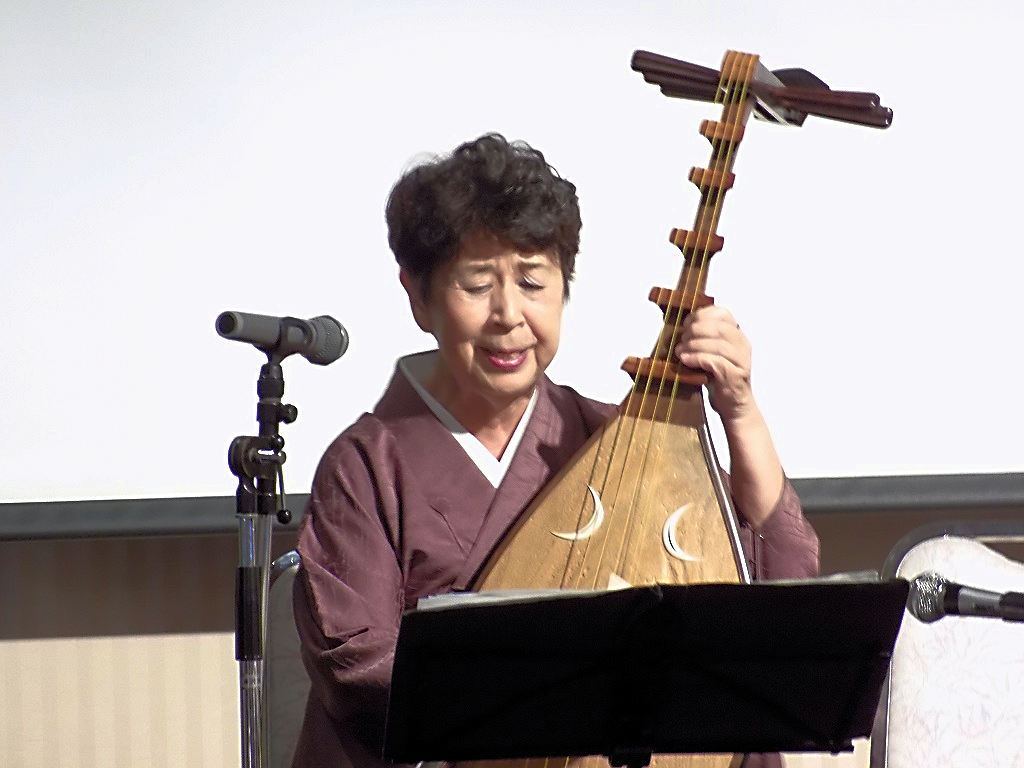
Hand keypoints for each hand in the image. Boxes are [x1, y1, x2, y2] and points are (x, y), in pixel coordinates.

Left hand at [673, 305, 752, 420]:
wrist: (733, 405)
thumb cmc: (718, 378)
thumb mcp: (711, 352)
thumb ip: (703, 338)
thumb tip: (681, 326)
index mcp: (737, 335)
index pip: (723, 313)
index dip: (702, 314)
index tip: (687, 322)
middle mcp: (742, 345)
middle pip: (719, 328)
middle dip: (696, 330)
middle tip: (681, 339)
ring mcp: (741, 360)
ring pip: (718, 344)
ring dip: (694, 345)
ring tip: (680, 351)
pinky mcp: (735, 376)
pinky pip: (716, 361)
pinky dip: (697, 358)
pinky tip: (686, 360)